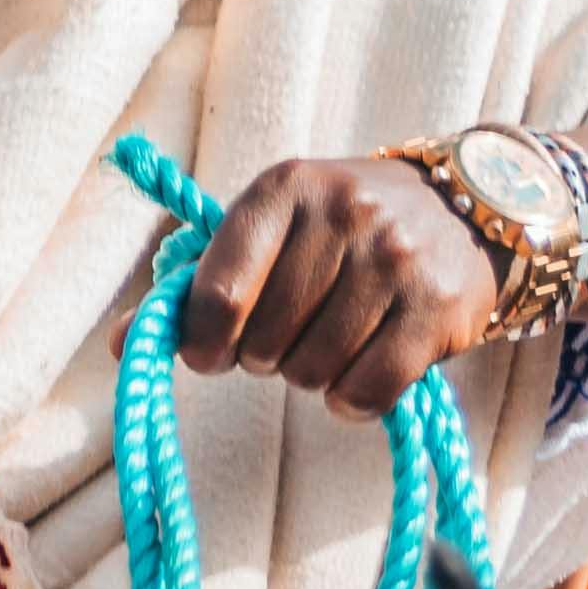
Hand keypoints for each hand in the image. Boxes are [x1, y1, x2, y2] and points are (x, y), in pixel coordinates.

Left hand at [170, 156, 507, 416]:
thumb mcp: (269, 229)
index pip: (217, 292)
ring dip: (312, 377)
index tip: (210, 352)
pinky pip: (366, 393)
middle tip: (291, 334)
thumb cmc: (340, 230)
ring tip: (331, 341)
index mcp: (284, 188)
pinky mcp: (437, 310)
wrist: (467, 210)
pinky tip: (361, 369)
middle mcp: (344, 215)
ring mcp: (395, 262)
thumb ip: (194, 285)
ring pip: (313, 373)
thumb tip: (120, 345)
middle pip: (265, 344)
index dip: (201, 342)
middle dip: (266, 356)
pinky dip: (353, 400)